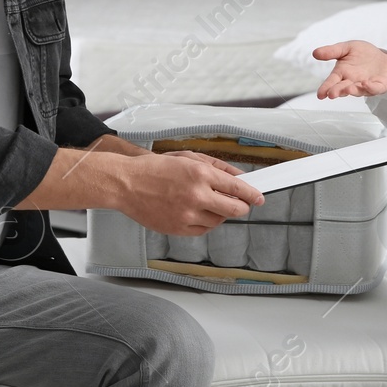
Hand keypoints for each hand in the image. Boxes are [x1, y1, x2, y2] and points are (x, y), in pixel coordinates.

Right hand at [116, 152, 265, 236]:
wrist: (126, 184)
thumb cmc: (154, 168)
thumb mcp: (187, 157)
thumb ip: (217, 166)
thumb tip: (238, 176)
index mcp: (200, 174)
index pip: (238, 188)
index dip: (253, 194)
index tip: (259, 197)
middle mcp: (196, 195)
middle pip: (235, 209)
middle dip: (242, 207)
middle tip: (242, 204)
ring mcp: (187, 214)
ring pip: (220, 221)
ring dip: (221, 213)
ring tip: (208, 202)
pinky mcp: (178, 228)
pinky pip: (204, 230)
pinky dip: (206, 222)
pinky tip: (198, 211)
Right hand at [313, 40, 386, 98]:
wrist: (383, 57)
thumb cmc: (363, 54)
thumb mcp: (346, 48)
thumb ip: (332, 51)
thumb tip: (315, 53)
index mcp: (342, 74)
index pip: (331, 82)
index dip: (325, 88)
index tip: (320, 94)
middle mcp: (351, 82)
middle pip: (342, 88)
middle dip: (337, 91)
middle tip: (331, 94)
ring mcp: (365, 85)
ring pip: (358, 90)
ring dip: (352, 90)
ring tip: (347, 89)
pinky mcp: (378, 86)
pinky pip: (374, 88)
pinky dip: (370, 87)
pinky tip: (365, 84)